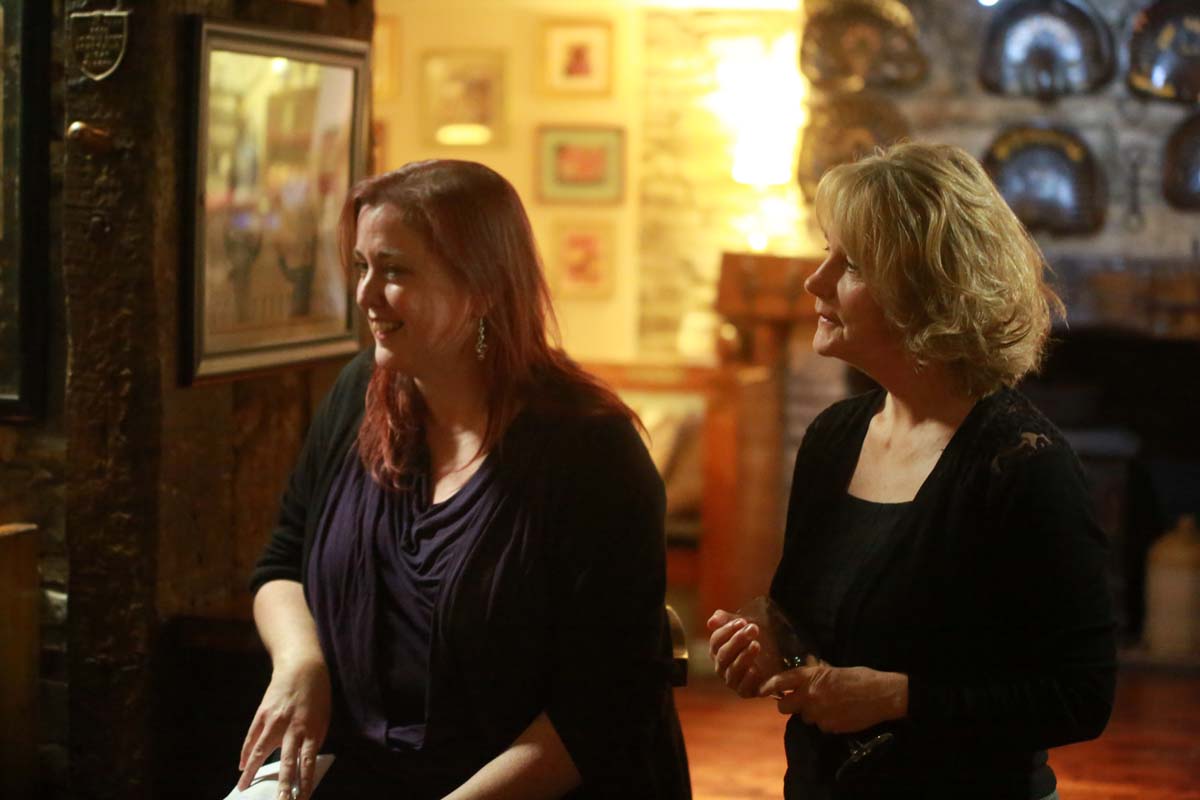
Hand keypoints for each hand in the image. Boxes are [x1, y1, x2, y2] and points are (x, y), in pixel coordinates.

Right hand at [238, 656, 331, 799]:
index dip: (305, 783)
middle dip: (283, 785)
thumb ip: (313, 740)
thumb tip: (304, 761)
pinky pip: (253, 737)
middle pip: (287, 762)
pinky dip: (247, 753)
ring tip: (244, 788)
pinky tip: (242, 767)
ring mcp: (275, 720)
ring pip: (262, 751)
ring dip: (253, 772)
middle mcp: (293, 727)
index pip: (308, 763)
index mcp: (312, 730)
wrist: (302, 666)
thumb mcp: (323, 718)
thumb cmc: (317, 695)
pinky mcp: (263, 713)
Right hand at [707, 609, 766, 697]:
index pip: (716, 641)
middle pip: (724, 654)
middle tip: (753, 629)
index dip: (727, 630)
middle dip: (738, 641)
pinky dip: (748, 679)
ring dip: (744, 657)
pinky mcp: (745, 692)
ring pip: (733, 670)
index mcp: (718, 650)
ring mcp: (733, 680)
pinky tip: (756, 669)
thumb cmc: (757, 637)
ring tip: (756, 645)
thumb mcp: (744, 624)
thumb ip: (726, 620)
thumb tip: (711, 622)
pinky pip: (742, 689)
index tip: (742, 621)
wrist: (778, 656)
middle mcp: (722, 666)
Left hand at [759, 663, 907, 734]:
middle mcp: (810, 696)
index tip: (761, 689)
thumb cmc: (861, 677)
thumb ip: (817, 670)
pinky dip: (825, 721)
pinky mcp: (829, 727)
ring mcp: (819, 714)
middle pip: (783, 706)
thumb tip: (807, 663)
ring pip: (803, 717)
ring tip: (828, 705)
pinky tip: (838, 713)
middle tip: (797, 701)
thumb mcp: (835, 669)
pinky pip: (819, 726)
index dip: (769, 685)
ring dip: (810, 713)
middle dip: (788, 704)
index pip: (781, 681)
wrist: (883, 695)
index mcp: (811, 677)